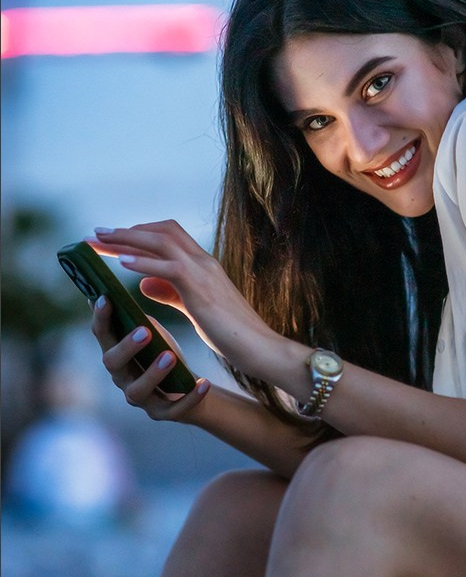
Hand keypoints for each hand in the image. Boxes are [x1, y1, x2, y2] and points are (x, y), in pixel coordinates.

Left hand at [88, 220, 278, 376]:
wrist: (259, 346)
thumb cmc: (231, 332)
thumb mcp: (194, 307)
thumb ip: (170, 291)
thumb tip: (143, 282)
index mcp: (203, 264)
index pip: (168, 235)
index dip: (138, 234)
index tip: (111, 239)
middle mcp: (203, 261)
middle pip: (161, 230)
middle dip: (126, 231)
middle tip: (95, 234)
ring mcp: (203, 271)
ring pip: (161, 240)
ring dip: (127, 238)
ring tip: (99, 240)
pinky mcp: (200, 287)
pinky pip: (168, 266)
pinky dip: (143, 262)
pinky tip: (122, 263)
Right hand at [90, 294, 210, 420]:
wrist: (187, 388)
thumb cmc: (163, 352)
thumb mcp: (150, 332)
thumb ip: (132, 315)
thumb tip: (112, 283)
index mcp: (116, 354)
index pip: (102, 335)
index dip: (101, 318)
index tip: (106, 298)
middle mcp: (122, 377)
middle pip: (113, 364)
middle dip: (127, 346)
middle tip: (144, 330)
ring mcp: (142, 399)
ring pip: (139, 390)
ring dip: (153, 373)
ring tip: (170, 356)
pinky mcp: (164, 414)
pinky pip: (175, 409)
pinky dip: (189, 397)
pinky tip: (203, 382)